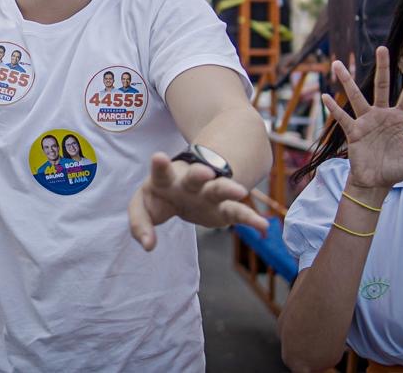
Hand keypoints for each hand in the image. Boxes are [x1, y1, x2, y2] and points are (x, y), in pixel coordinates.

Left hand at [127, 152, 268, 251]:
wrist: (188, 188)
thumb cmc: (162, 196)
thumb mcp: (143, 206)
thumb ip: (139, 224)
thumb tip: (148, 246)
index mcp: (167, 178)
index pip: (161, 172)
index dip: (160, 165)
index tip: (158, 156)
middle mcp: (190, 183)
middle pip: (195, 177)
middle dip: (200, 174)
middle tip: (206, 172)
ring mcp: (208, 194)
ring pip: (220, 189)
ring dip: (228, 189)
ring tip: (240, 191)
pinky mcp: (223, 210)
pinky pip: (238, 213)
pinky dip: (250, 219)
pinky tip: (263, 225)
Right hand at [322, 48, 402, 189]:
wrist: (376, 183)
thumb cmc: (397, 168)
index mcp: (399, 118)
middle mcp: (381, 115)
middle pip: (382, 86)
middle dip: (382, 67)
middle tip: (381, 48)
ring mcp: (366, 122)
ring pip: (356, 97)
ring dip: (347, 81)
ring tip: (337, 64)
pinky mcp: (354, 132)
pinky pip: (343, 118)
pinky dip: (334, 108)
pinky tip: (325, 97)